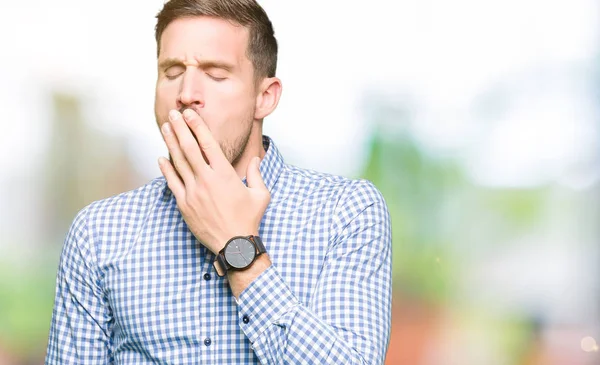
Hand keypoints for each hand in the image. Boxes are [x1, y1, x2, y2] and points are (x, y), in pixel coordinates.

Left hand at [158, 108, 269, 254]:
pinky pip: (172, 182)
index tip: (190, 114)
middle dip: (180, 128)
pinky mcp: (184, 204)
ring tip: (165, 128)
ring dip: (171, 143)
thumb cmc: (249, 219)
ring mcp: (193, 192)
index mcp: (225, 174)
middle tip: (173, 114)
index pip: (208, 144)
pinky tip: (161, 158)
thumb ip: (257, 174)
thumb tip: (255, 160)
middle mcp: (207, 180)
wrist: (234, 244)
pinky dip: (166, 169)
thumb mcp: (261, 195)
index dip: (197, 126)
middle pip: (189, 148)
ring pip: (178, 162)